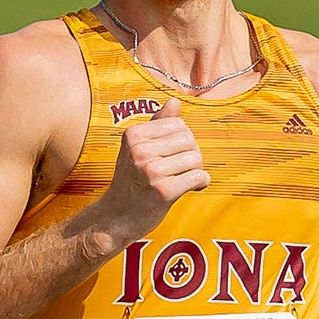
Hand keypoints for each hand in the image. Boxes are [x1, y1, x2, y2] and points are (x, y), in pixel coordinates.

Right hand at [92, 98, 208, 241]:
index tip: (175, 154)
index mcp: (133, 135)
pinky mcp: (163, 192)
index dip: (184, 139)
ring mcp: (151, 171)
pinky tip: (193, 188)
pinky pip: (198, 177)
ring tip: (184, 179)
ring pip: (196, 159)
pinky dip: (201, 183)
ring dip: (196, 170)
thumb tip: (175, 101)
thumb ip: (157, 124)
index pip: (178, 124)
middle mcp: (140, 151)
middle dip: (192, 154)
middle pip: (189, 140)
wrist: (117, 217)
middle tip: (182, 169)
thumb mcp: (136, 148)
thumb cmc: (131, 181)